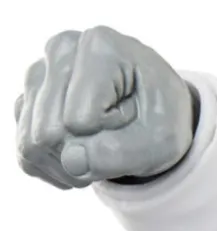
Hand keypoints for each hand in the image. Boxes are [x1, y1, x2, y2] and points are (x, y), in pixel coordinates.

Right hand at [15, 26, 194, 188]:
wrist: (155, 115)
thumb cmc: (161, 120)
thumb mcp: (161, 143)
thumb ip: (119, 153)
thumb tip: (70, 162)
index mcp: (100, 49)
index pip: (82, 120)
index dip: (113, 134)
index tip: (136, 116)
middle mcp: (61, 51)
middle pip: (50, 133)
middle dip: (89, 152)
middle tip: (119, 135)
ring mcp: (40, 75)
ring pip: (33, 145)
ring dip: (72, 165)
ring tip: (102, 145)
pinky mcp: (28, 101)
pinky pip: (27, 155)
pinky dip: (57, 168)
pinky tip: (83, 157)